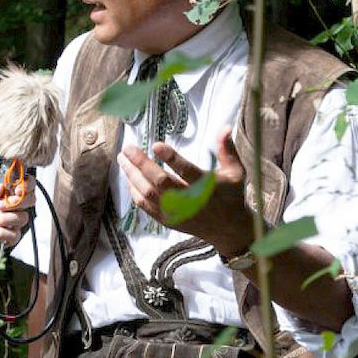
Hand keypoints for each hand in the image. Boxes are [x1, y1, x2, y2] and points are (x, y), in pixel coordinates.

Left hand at [0, 177, 35, 273]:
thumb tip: (1, 186)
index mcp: (3, 197)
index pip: (23, 187)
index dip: (26, 185)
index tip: (17, 189)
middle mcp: (10, 208)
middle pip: (29, 201)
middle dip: (17, 202)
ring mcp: (12, 223)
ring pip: (21, 218)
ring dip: (4, 219)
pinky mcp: (10, 238)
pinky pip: (14, 234)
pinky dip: (1, 232)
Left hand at [117, 126, 253, 254]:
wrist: (228, 230)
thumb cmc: (231, 195)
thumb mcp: (236, 173)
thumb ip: (227, 150)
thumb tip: (224, 127)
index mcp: (207, 188)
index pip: (187, 171)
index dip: (172, 158)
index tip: (156, 145)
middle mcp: (190, 201)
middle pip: (161, 182)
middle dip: (142, 164)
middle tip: (128, 149)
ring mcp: (176, 213)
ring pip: (149, 194)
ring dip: (133, 175)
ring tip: (122, 159)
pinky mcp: (167, 220)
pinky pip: (145, 206)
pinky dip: (134, 191)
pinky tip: (129, 177)